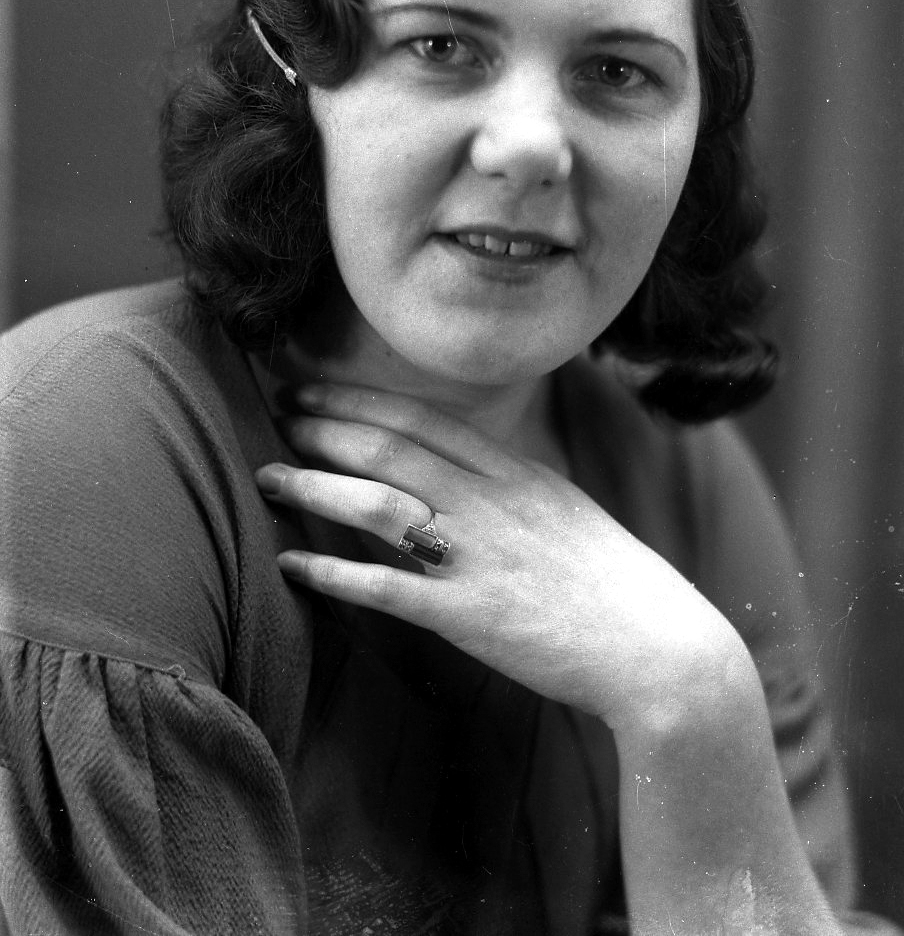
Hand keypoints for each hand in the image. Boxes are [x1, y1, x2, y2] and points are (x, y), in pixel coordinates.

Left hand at [256, 382, 744, 733]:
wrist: (659, 649)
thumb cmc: (616, 582)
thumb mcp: (567, 508)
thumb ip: (515, 484)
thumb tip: (471, 465)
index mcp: (518, 474)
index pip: (424, 421)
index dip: (360, 401)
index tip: (315, 389)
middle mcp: (492, 503)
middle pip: (391, 449)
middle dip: (325, 427)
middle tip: (277, 415)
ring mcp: (478, 557)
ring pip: (377, 504)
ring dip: (314, 487)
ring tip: (269, 477)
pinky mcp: (468, 616)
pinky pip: (385, 587)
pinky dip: (331, 573)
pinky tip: (292, 565)